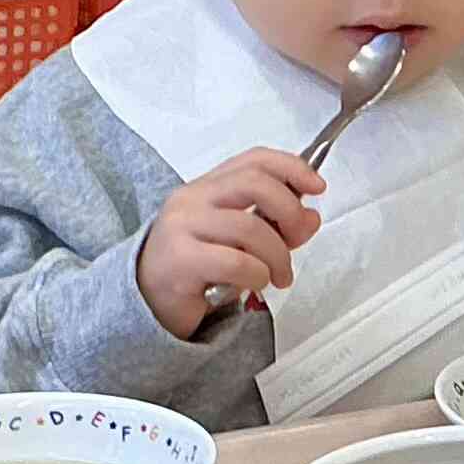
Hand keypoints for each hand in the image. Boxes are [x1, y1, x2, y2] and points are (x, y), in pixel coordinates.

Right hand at [137, 149, 325, 339]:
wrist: (146, 304)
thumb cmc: (193, 270)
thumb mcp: (240, 243)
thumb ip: (276, 227)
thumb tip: (311, 217)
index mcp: (206, 188)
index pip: (253, 159)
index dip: (291, 167)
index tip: (317, 187)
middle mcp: (191, 200)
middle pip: (255, 183)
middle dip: (289, 211)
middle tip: (296, 240)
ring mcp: (182, 228)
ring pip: (250, 228)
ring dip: (278, 256)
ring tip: (279, 276)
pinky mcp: (180, 261)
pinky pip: (237, 262)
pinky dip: (258, 275)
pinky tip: (256, 285)